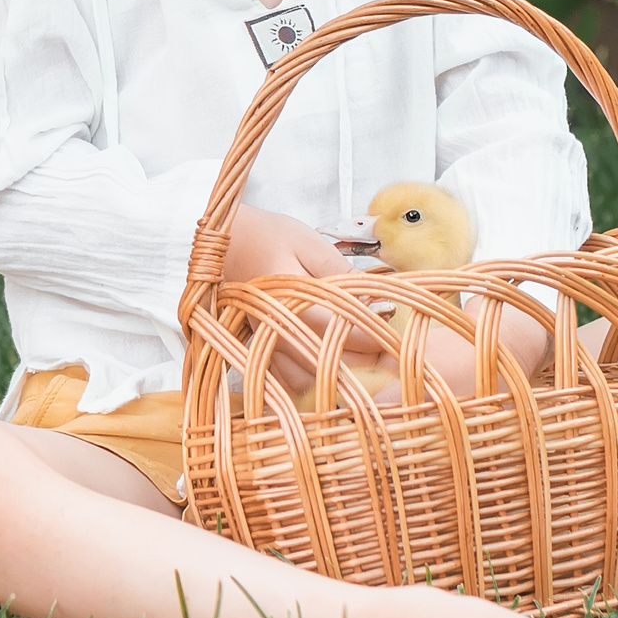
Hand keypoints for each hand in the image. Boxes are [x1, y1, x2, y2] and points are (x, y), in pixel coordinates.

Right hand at [226, 206, 390, 396]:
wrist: (218, 241)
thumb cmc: (264, 236)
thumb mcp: (309, 243)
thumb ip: (342, 273)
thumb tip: (378, 299)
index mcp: (293, 303)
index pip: (343, 333)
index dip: (376, 339)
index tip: (399, 337)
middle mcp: (276, 332)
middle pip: (328, 365)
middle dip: (362, 363)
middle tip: (388, 352)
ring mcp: (263, 344)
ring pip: (306, 381)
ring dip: (333, 375)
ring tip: (357, 358)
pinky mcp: (256, 348)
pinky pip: (282, 380)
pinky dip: (305, 379)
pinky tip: (321, 364)